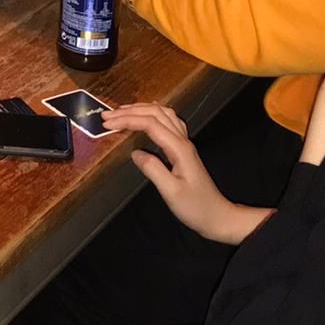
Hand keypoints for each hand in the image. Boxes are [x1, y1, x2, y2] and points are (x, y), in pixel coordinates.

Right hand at [101, 104, 244, 241]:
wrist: (217, 216)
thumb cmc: (195, 207)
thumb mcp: (171, 192)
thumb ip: (153, 169)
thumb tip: (135, 153)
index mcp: (178, 148)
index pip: (149, 124)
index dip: (127, 120)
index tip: (107, 124)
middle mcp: (182, 141)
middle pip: (155, 113)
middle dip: (129, 111)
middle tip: (107, 115)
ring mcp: (184, 143)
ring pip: (163, 114)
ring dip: (141, 109)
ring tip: (121, 111)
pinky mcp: (184, 149)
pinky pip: (169, 121)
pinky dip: (153, 114)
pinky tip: (147, 115)